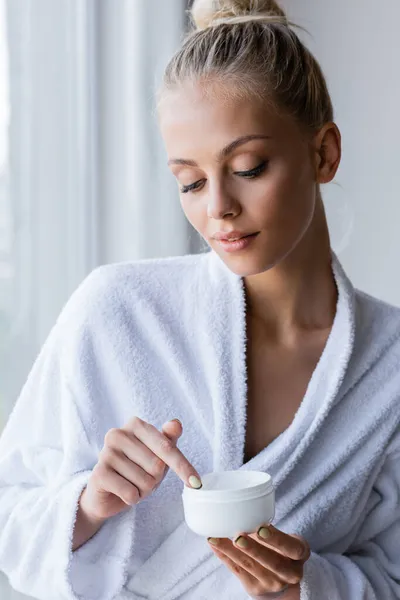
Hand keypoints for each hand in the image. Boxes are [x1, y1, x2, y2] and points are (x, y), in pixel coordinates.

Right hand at [80, 417, 201, 520]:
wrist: (105, 492)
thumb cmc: (136, 469)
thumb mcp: (157, 455)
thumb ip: (168, 440)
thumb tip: (176, 423)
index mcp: (135, 424)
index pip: (167, 447)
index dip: (183, 467)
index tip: (197, 483)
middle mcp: (118, 434)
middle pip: (157, 466)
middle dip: (155, 480)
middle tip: (143, 478)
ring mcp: (105, 452)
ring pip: (145, 481)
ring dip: (143, 490)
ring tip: (131, 484)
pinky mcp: (99, 474)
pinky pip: (130, 493)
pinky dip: (132, 499)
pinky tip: (122, 493)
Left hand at [207, 524, 309, 598]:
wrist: (281, 579)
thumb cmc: (281, 550)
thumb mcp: (286, 539)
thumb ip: (271, 530)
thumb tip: (244, 509)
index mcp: (298, 555)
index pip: (291, 547)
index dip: (277, 539)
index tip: (261, 528)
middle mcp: (289, 573)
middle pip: (271, 562)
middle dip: (253, 549)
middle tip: (238, 537)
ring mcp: (272, 583)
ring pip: (249, 567)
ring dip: (231, 551)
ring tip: (216, 538)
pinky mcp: (255, 588)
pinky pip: (237, 571)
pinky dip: (224, 557)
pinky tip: (215, 545)